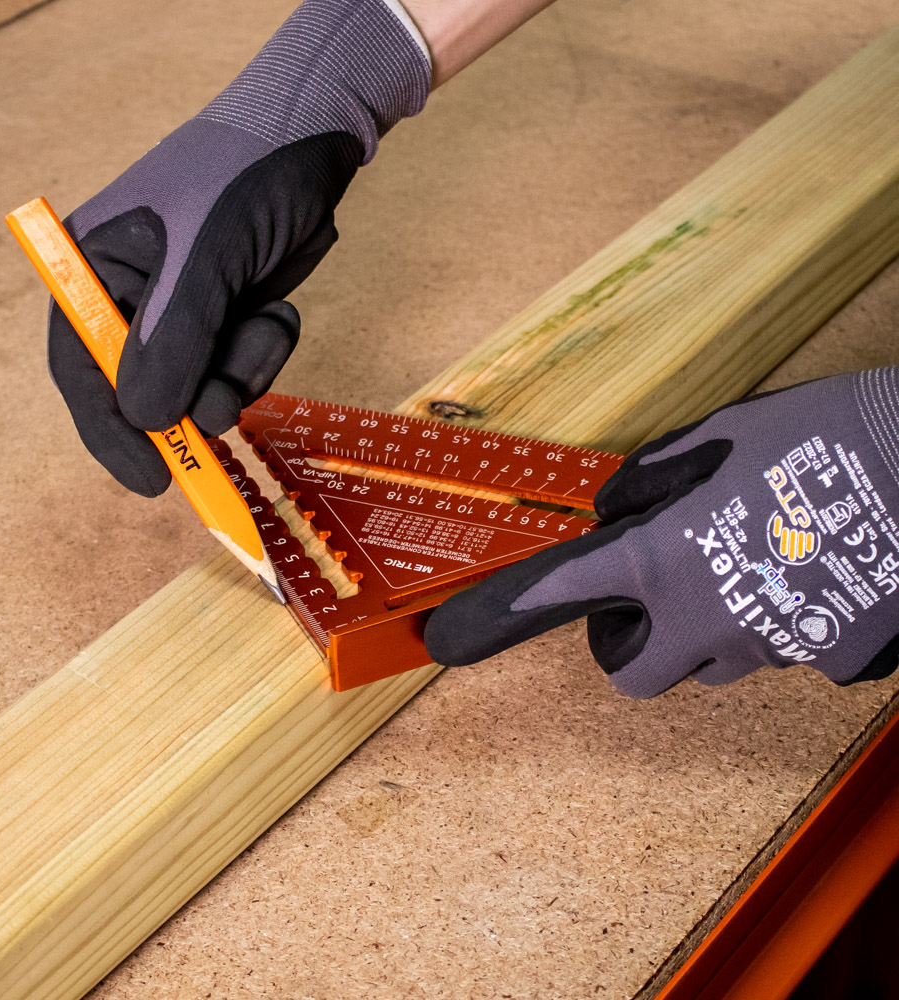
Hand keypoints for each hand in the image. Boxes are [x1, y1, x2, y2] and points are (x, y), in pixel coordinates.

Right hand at [49, 0, 429, 495]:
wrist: (314, 142)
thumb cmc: (246, 178)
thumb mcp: (206, 256)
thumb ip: (174, 340)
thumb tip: (145, 419)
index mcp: (94, 270)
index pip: (81, 367)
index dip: (110, 431)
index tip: (151, 479)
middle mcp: (131, 298)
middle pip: (143, 391)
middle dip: (191, 404)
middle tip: (225, 407)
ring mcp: (183, 314)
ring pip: (200, 389)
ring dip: (239, 375)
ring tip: (263, 322)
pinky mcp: (227, 320)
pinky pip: (239, 371)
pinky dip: (263, 355)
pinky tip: (279, 312)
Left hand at [424, 370, 898, 696]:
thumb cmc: (822, 432)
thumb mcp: (718, 435)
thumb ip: (650, 479)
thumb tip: (615, 508)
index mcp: (667, 556)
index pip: (570, 593)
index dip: (516, 610)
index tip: (469, 632)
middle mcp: (709, 616)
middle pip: (635, 676)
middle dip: (631, 646)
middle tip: (649, 605)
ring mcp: (772, 646)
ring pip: (712, 666)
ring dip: (706, 633)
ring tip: (746, 570)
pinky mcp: (832, 660)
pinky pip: (783, 656)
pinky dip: (779, 628)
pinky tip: (807, 576)